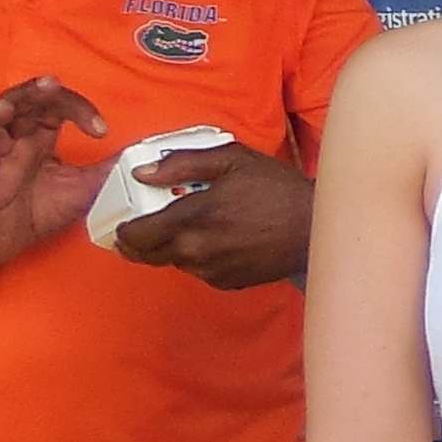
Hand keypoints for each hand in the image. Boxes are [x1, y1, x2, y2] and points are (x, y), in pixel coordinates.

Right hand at [0, 76, 109, 267]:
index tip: (101, 129)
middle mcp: (15, 139)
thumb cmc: (42, 206)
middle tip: (49, 84)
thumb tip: (142, 153)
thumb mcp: (85, 186)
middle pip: (16, 103)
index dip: (76, 108)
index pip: (54, 106)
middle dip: (31, 92)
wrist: (13, 240)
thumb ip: (108, 168)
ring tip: (6, 108)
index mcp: (39, 135)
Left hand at [109, 138, 313, 286]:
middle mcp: (196, 251)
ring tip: (190, 227)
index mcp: (192, 218)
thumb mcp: (232, 159)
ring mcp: (211, 270)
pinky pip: (198, 271)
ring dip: (172, 247)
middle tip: (143, 225)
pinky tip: (217, 240)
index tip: (124, 220)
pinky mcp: (227, 282)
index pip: (136, 234)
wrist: (317, 227)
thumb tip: (143, 173)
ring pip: (173, 262)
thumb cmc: (277, 189)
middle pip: (146, 255)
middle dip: (139, 240)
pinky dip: (198, 257)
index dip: (123, 228)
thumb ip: (182, 163)